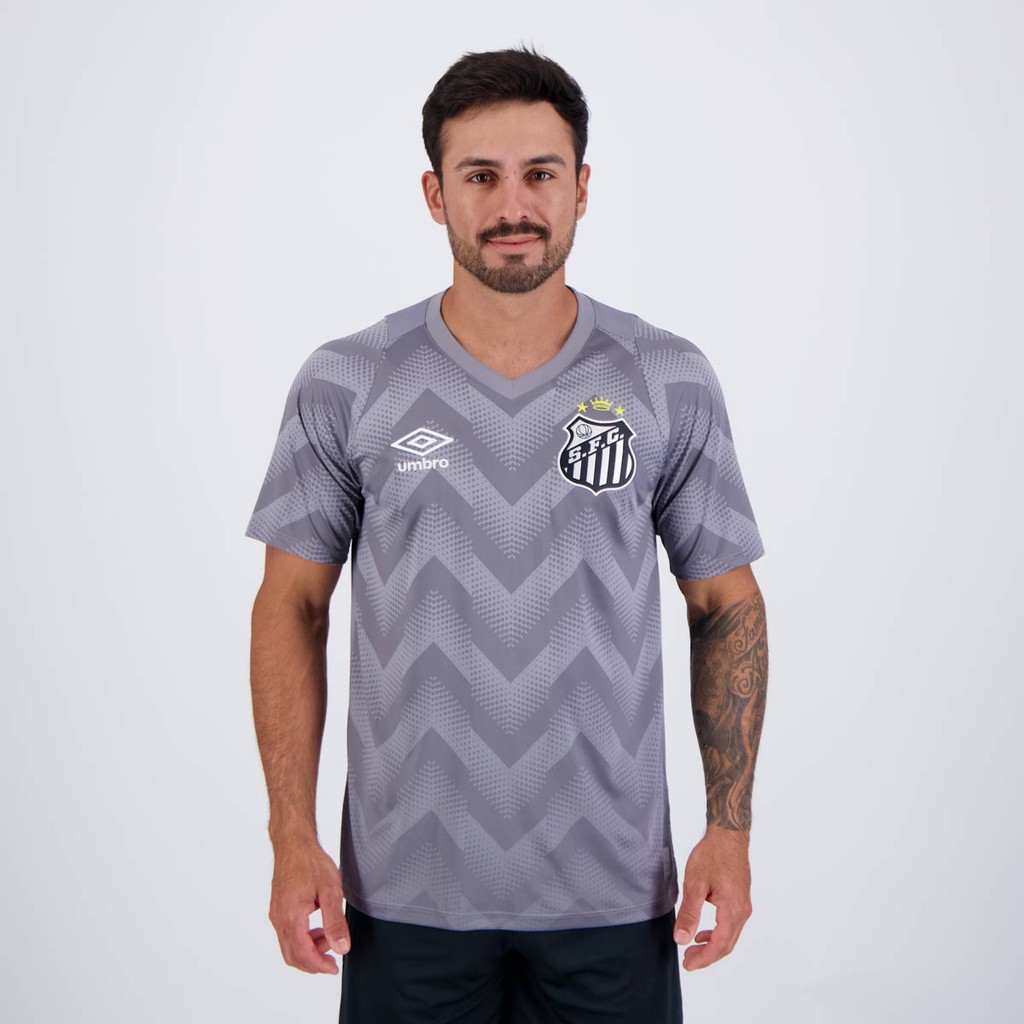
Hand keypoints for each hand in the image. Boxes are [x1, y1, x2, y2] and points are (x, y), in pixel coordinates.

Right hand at [269, 841, 350, 973]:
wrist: (293, 843)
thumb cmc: (311, 862)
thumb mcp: (331, 891)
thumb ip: (335, 922)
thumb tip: (342, 947)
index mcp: (291, 918)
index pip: (303, 955)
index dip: (319, 966)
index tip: (334, 968)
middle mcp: (279, 919)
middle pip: (292, 955)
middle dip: (313, 962)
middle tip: (333, 959)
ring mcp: (276, 914)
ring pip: (288, 946)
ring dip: (308, 950)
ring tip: (329, 938)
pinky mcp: (277, 908)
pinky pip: (286, 934)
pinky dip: (302, 939)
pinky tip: (317, 928)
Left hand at [673, 825, 751, 970]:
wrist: (728, 835)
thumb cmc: (713, 855)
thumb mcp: (695, 884)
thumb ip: (689, 913)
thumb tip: (681, 939)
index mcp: (733, 910)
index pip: (719, 945)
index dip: (703, 959)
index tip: (687, 964)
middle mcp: (742, 911)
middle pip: (726, 944)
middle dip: (707, 956)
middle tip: (687, 961)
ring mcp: (744, 905)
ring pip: (729, 936)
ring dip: (712, 946)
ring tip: (692, 949)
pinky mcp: (740, 899)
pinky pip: (730, 925)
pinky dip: (717, 933)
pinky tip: (703, 933)